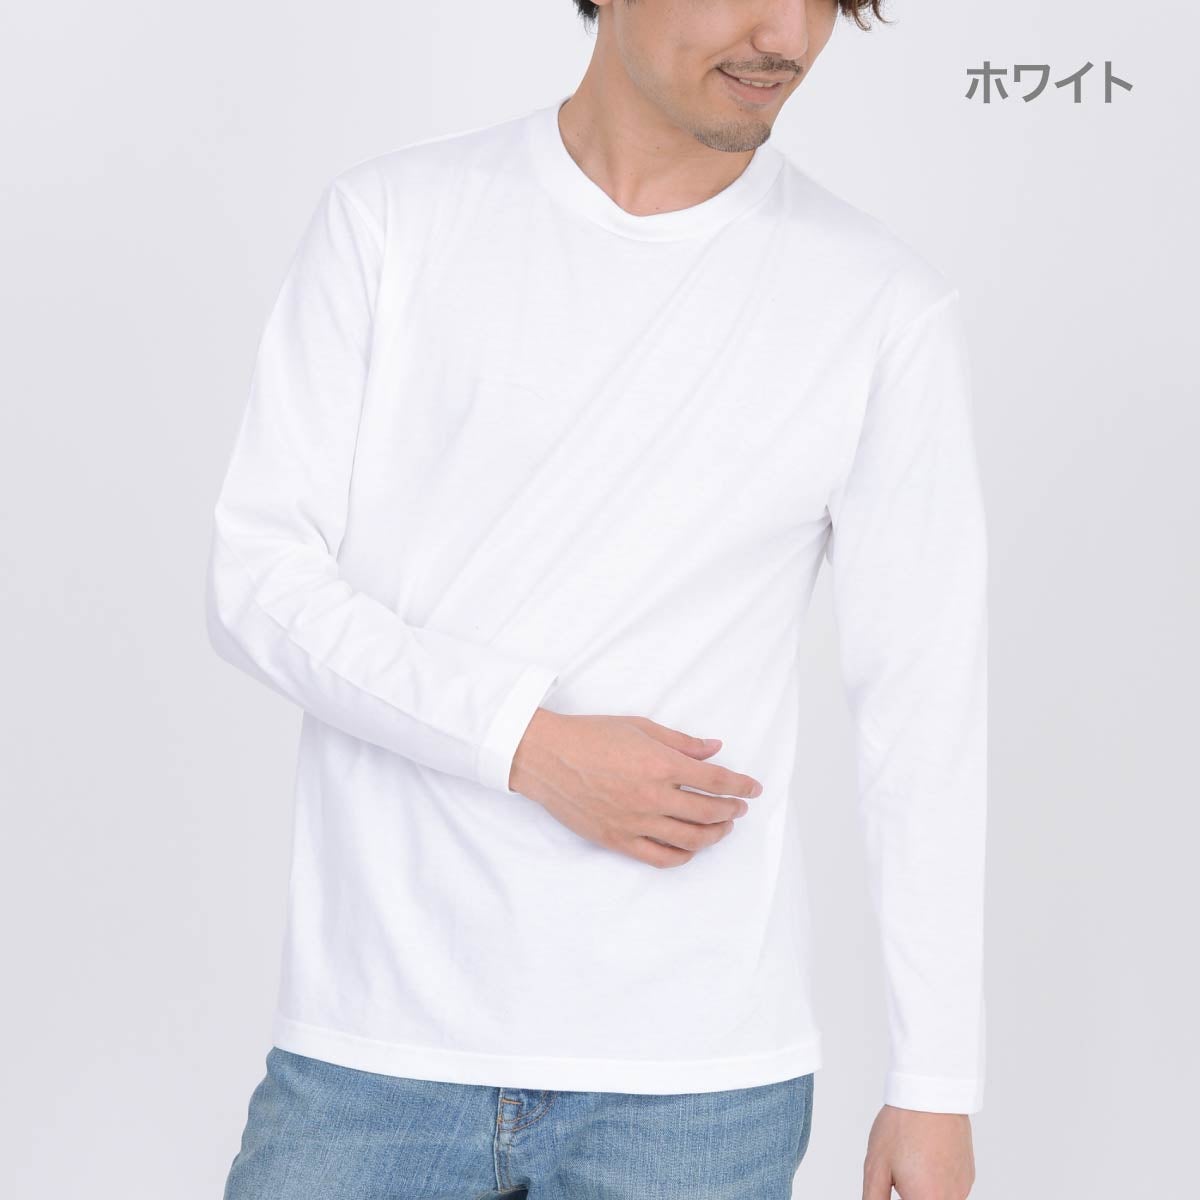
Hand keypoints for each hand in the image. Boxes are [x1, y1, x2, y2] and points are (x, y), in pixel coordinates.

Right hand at [509, 710, 761, 866]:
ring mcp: (636, 822)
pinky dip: (683, 855)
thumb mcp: (640, 727)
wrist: (545, 756)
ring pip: (691, 839)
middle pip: (710, 812)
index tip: (754, 789)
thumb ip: (681, 741)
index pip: (718, 781)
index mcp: (662, 764)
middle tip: (739, 808)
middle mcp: (653, 797)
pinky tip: (690, 848)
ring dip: (714, 835)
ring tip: (721, 828)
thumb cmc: (590, 735)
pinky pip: (660, 857)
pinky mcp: (618, 840)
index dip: (742, 786)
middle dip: (732, 811)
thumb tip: (715, 748)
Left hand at [862, 1105, 975, 1199]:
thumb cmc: (902, 1126)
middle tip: (900, 1174)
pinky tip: (926, 1156)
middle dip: (910, 1193)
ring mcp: (963, 1188)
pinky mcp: (968, 1175)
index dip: (903, 1197)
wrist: (931, 1094)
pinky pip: (950, 1187)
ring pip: (939, 1197)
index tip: (897, 1187)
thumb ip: (874, 1198)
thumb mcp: (875, 1166)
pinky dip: (937, 1179)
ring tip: (912, 1160)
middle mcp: (950, 1199)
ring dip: (924, 1189)